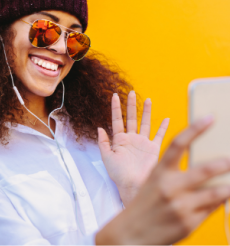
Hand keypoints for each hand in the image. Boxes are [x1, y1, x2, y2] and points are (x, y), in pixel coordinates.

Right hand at [96, 115, 229, 244]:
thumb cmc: (144, 204)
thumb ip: (174, 174)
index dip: (194, 129)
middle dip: (223, 163)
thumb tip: (203, 168)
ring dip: (229, 186)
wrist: (131, 233)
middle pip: (204, 170)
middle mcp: (170, 187)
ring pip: (217, 192)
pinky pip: (213, 208)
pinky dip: (221, 201)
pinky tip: (224, 197)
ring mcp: (181, 206)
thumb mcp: (153, 183)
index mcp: (158, 172)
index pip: (177, 144)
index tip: (210, 118)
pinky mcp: (190, 223)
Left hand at [98, 91, 169, 204]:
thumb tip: (99, 128)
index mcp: (120, 140)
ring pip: (145, 123)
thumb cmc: (119, 174)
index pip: (118, 120)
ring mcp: (143, 143)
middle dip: (132, 105)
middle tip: (132, 92)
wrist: (133, 185)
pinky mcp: (154, 148)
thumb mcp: (106, 158)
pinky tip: (166, 119)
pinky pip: (159, 135)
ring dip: (146, 112)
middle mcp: (132, 139)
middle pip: (132, 118)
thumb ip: (103, 143)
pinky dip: (163, 127)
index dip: (116, 108)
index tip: (115, 96)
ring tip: (148, 100)